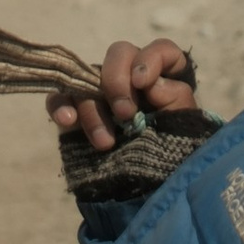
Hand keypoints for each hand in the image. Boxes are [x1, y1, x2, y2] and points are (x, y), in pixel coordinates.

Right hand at [49, 39, 199, 154]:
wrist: (147, 192)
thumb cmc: (171, 153)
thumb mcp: (183, 126)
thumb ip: (175, 98)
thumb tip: (153, 83)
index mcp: (163, 78)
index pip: (161, 51)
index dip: (151, 59)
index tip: (143, 82)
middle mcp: (130, 79)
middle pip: (119, 54)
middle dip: (117, 81)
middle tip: (125, 114)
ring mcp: (101, 94)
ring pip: (88, 78)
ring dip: (93, 109)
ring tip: (105, 144)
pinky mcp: (77, 114)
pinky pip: (60, 98)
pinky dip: (60, 106)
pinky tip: (68, 121)